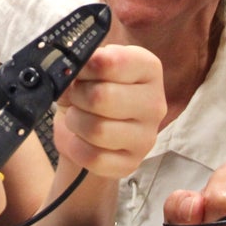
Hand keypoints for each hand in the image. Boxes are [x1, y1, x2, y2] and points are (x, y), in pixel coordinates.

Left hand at [53, 44, 165, 177]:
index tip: (79, 70)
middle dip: (77, 96)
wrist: (85, 130)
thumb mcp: (84, 71)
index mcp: (148, 69)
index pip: (115, 62)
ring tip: (77, 117)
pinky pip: (94, 157)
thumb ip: (81, 65)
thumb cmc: (88, 91)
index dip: (87, 66)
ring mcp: (146, 137)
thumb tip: (70, 71)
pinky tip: (79, 139)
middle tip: (75, 96)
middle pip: (102, 97)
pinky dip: (76, 148)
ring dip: (75, 122)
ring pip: (97, 130)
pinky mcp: (131, 163)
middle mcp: (154, 102)